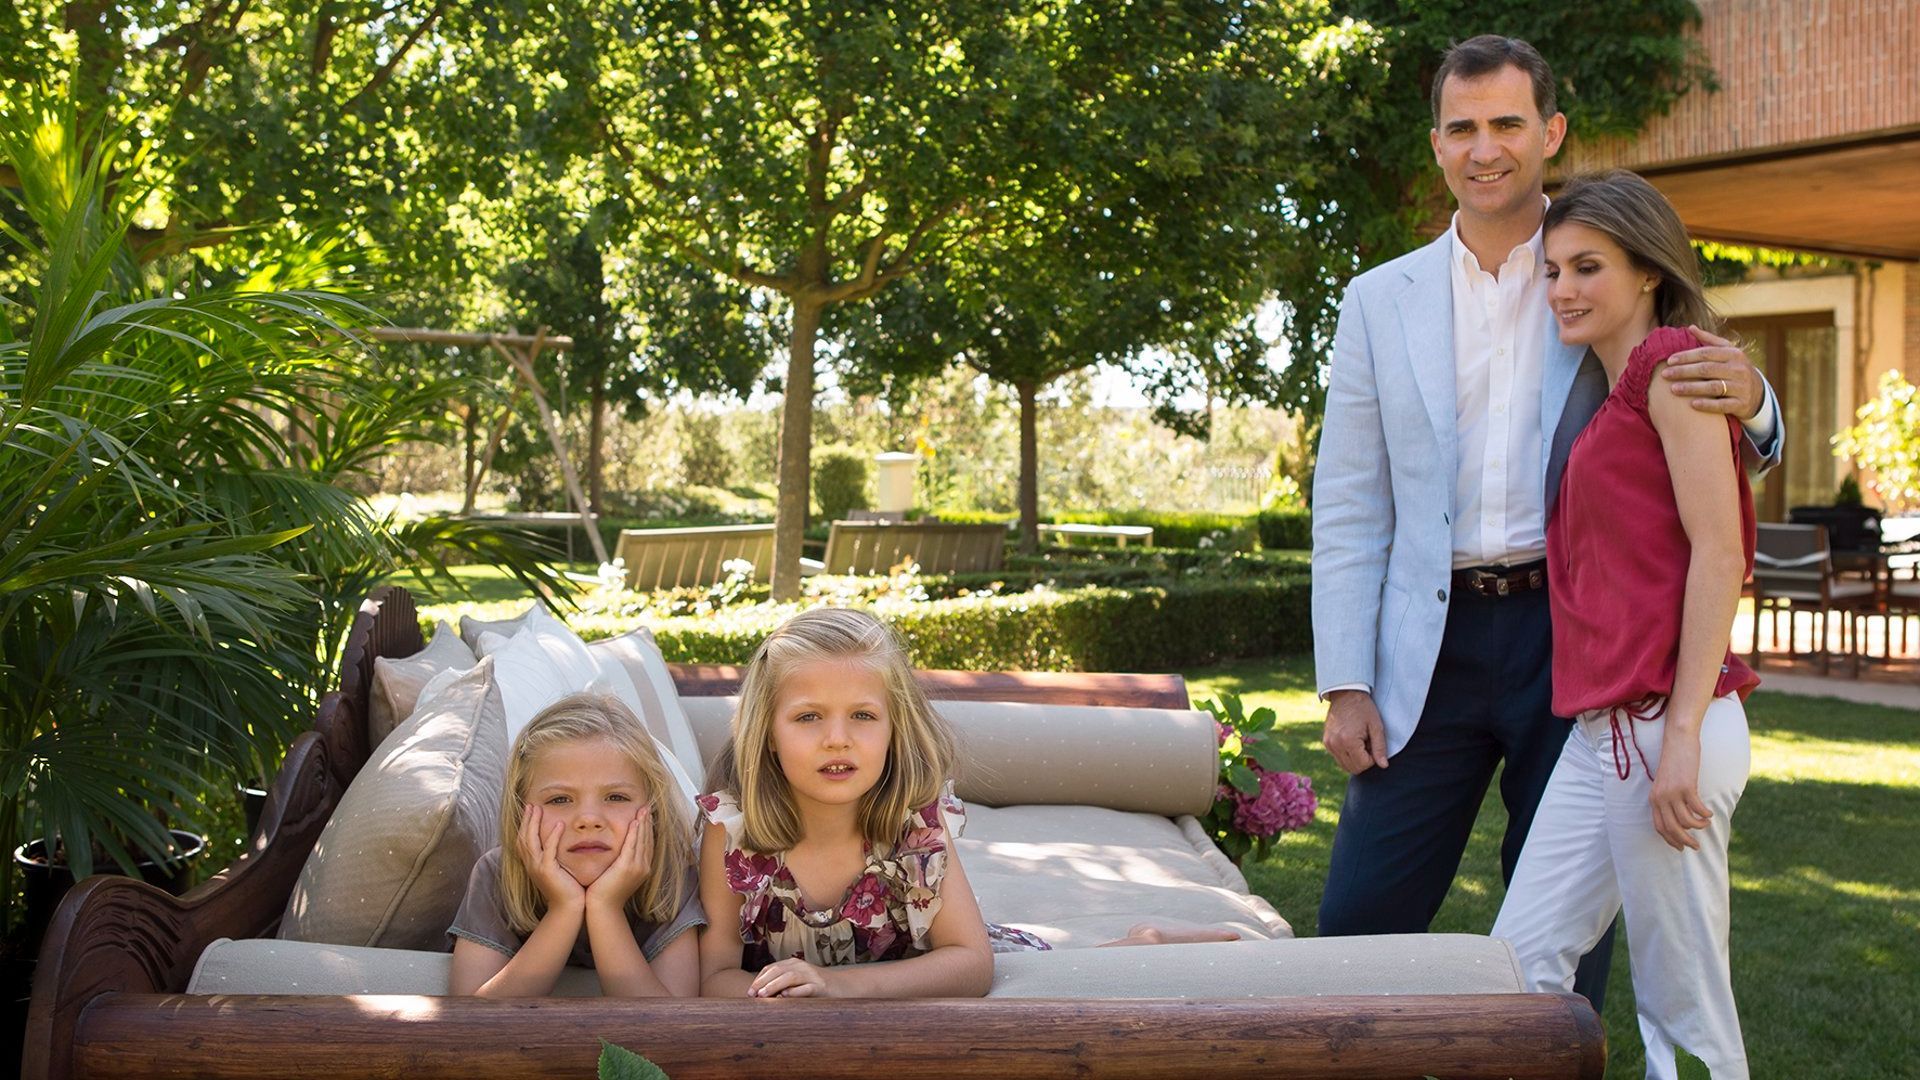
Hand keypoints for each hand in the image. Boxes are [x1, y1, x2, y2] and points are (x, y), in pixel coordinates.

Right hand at [519, 804, 585, 908]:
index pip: (523, 840)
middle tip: (531, 805)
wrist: (568, 908)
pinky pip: (549, 850)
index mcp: (532, 864)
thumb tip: (560, 843)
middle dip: (526, 820)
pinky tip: (559, 824)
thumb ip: (554, 857)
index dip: (524, 825)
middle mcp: (531, 865)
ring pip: (531, 841)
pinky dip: (552, 836)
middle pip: (523, 838)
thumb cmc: (566, 889)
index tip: (529, 810)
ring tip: (539, 809)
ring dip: (534, 823)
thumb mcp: (557, 870)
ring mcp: (538, 868)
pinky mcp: (548, 871)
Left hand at [585, 807, 653, 911]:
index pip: (647, 844)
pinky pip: (633, 845)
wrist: (603, 908)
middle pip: (647, 839)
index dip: (647, 828)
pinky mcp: (627, 867)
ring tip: (643, 810)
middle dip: (647, 822)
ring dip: (643, 824)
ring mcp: (637, 867)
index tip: (646, 815)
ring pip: (642, 840)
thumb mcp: (617, 875)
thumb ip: (620, 862)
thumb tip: (618, 852)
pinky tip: (635, 822)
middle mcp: (643, 867)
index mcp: (642, 868)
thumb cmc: (605, 893)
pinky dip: (635, 833)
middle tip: (647, 807)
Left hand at [748, 956, 832, 997]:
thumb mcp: (798, 982)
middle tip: (752, 994)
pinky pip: (806, 988)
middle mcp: (802, 967)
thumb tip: (761, 996)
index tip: (749, 992)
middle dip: (762, 982)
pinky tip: (785, 996)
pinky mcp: (821, 987)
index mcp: (794, 964)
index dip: (759, 979)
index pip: (772, 968)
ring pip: (790, 977)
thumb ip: (783, 985)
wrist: (843, 986)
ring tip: (763, 995)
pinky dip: (794, 992)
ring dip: (774, 986)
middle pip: (778, 970)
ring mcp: (812, 976)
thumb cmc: (816, 987)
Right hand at [1322, 690, 1387, 774]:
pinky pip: (1338, 758)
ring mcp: (1329, 744)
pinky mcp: (1326, 742)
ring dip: (1355, 758)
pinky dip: (1347, 754)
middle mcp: (1335, 744)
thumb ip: (1380, 747)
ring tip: (1359, 741)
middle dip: (1363, 760)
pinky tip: (1351, 741)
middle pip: (1353, 768)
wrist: (1346, 694)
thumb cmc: (1364, 708)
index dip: (1372, 758)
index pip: (1363, 764)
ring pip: (1345, 765)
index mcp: (1348, 741)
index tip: (1372, 743)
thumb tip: (1383, 766)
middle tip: (1367, 743)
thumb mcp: (1376, 726)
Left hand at [1648, 731, 1711, 851]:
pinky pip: (1697, 809)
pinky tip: (1709, 813)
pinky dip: (1704, 814)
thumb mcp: (1666, 783)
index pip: (1659, 826)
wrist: (1677, 741)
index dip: (1670, 840)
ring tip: (1705, 822)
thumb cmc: (1674, 762)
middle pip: (1672, 828)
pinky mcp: (1686, 787)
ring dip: (1698, 826)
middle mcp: (1660, 798)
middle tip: (1696, 846)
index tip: (1681, 847)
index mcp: (1653, 798)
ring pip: (1686, 822)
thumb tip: (1680, 819)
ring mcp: (1672, 793)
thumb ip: (1668, 799)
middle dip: (1685, 841)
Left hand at [1660, 326, 1763, 419]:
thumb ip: (1709, 340)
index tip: (1669, 361)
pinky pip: (1722, 405)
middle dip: (1684, 371)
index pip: (1706, 353)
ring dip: (1691, 388)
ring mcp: (1741, 387)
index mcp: (1734, 354)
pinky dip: (1707, 405)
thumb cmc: (1734, 369)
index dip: (1686, 356)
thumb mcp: (1728, 352)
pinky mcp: (1741, 404)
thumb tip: (1690, 327)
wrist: (1757, 393)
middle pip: (1707, 369)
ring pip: (1713, 387)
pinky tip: (1692, 404)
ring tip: (1673, 389)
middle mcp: (1739, 369)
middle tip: (1665, 374)